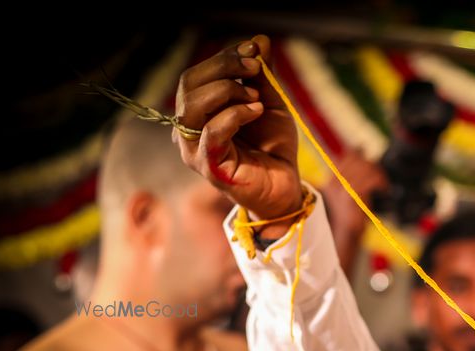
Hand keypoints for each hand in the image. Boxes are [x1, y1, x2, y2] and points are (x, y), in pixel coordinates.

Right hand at [174, 36, 303, 224]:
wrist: (285, 185)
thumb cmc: (272, 146)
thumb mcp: (270, 103)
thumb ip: (262, 75)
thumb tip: (261, 40)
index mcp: (198, 111)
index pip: (197, 75)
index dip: (223, 58)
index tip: (254, 50)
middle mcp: (188, 128)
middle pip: (189, 84)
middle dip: (224, 68)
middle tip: (255, 67)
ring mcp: (195, 149)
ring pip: (193, 106)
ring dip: (227, 91)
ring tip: (256, 97)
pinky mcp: (209, 167)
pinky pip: (211, 132)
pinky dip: (235, 114)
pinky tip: (256, 111)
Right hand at [323, 152, 387, 274]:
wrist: (348, 233)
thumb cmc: (352, 213)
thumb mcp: (352, 187)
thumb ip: (354, 170)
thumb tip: (359, 146)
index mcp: (333, 177)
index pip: (350, 155)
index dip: (362, 154)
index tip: (372, 162)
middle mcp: (334, 181)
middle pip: (359, 160)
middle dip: (373, 166)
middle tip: (381, 177)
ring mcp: (341, 188)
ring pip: (365, 169)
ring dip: (378, 174)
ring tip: (383, 183)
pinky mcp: (350, 195)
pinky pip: (368, 180)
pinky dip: (379, 182)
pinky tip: (383, 189)